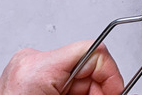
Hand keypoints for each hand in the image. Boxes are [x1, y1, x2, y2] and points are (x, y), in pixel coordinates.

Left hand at [0, 40, 123, 94]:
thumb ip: (94, 94)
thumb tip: (114, 92)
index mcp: (38, 69)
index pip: (94, 52)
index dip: (111, 75)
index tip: (116, 92)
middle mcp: (30, 61)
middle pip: (86, 64)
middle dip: (98, 88)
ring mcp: (26, 66)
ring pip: (75, 73)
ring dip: (85, 92)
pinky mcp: (25, 74)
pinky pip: (61, 77)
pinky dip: (71, 92)